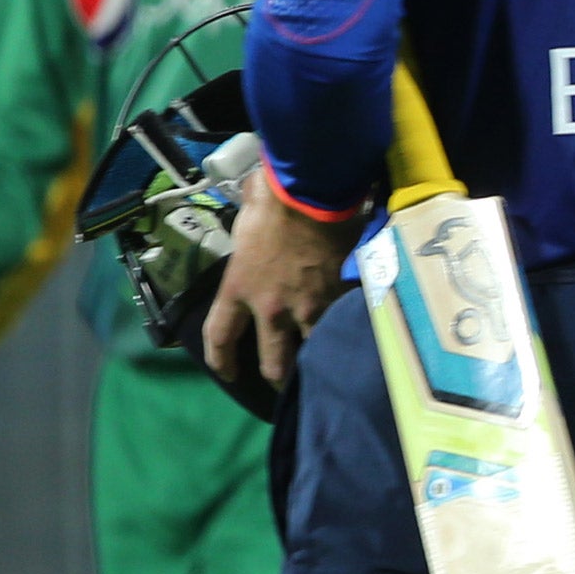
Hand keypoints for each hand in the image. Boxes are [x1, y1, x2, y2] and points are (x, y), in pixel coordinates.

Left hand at [202, 169, 360, 386]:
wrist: (314, 194)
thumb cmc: (273, 201)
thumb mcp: (246, 223)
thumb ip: (247, 240)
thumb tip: (248, 234)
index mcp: (239, 289)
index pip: (220, 337)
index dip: (220, 361)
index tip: (228, 373)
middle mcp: (271, 309)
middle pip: (272, 363)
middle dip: (278, 377)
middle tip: (284, 379)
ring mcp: (309, 308)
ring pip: (312, 353)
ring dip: (315, 359)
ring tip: (325, 363)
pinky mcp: (340, 298)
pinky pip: (342, 322)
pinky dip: (345, 327)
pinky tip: (354, 330)